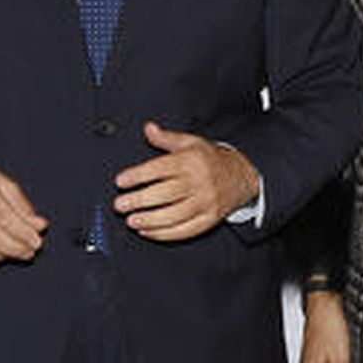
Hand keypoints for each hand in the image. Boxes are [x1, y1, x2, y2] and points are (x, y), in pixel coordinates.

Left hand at [112, 122, 260, 240]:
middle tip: (120, 205)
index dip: (137, 175)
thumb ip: (167, 138)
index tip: (121, 181)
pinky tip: (148, 231)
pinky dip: (164, 234)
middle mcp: (200, 182)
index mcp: (192, 161)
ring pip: (174, 215)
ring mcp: (206, 202)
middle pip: (164, 194)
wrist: (243, 176)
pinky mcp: (209, 219)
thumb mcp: (191, 143)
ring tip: (131, 220)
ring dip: (149, 220)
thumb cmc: (212, 160)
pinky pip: (185, 230)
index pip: (160, 168)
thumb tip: (148, 129)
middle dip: (138, 201)